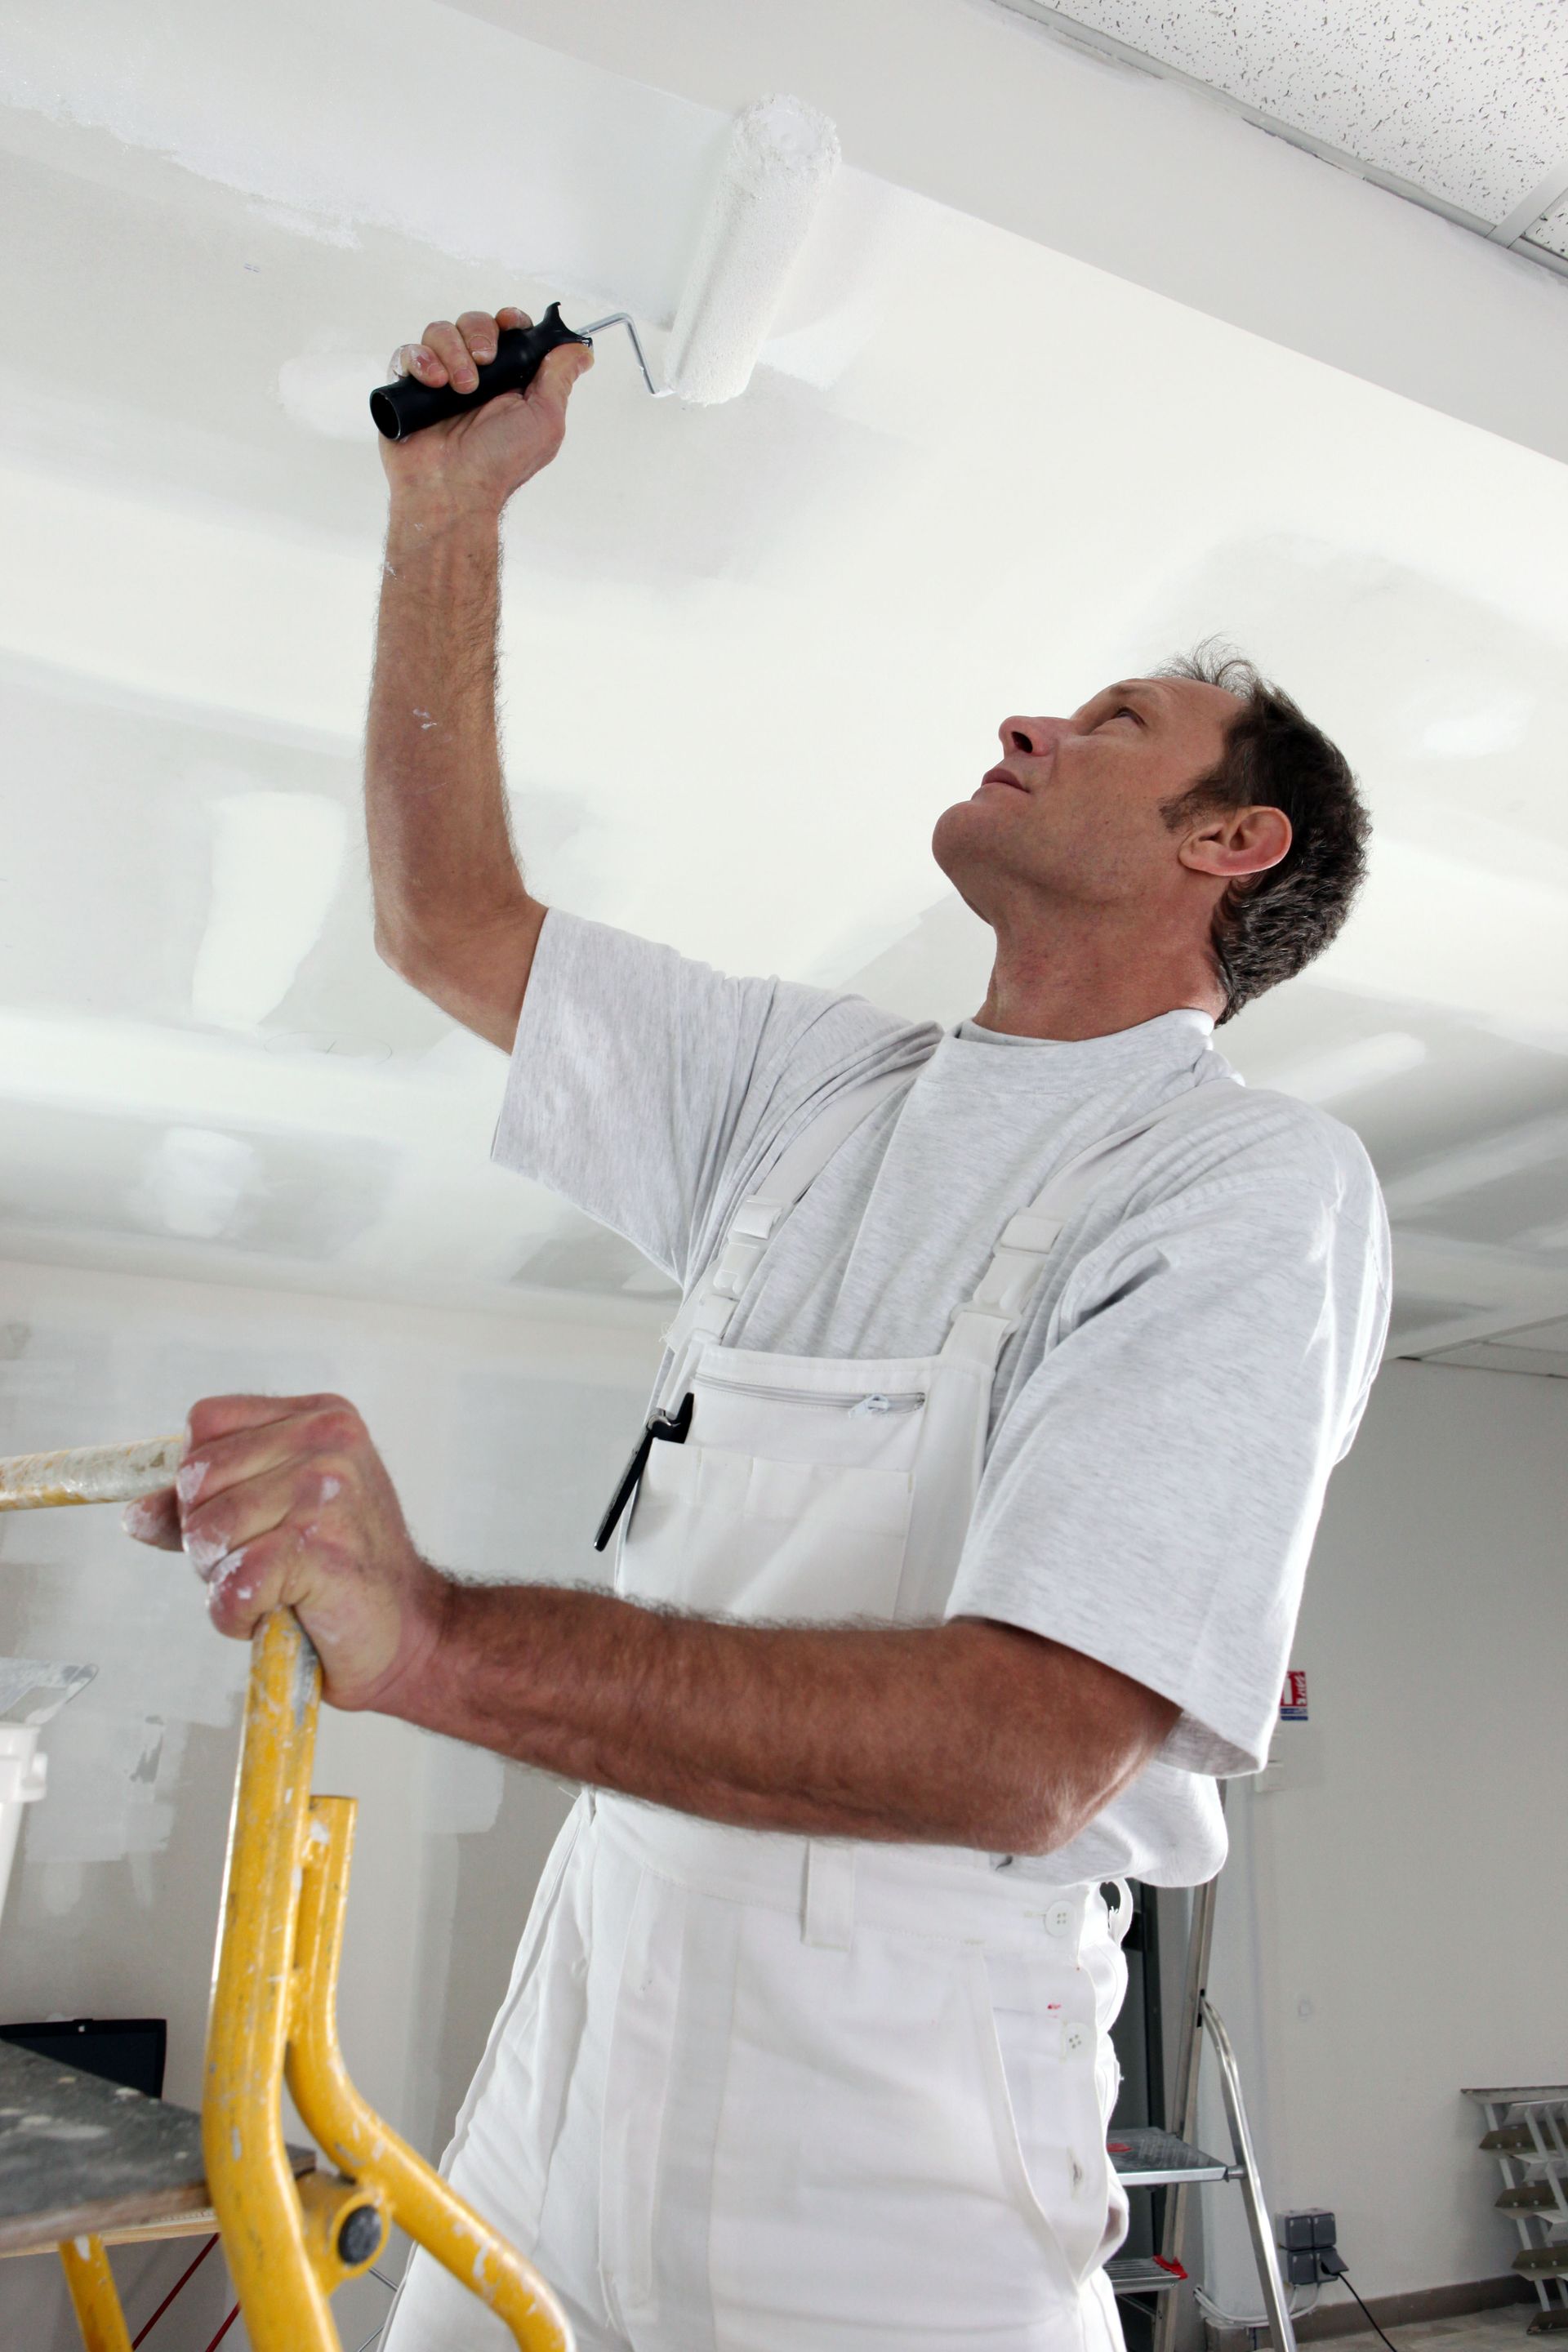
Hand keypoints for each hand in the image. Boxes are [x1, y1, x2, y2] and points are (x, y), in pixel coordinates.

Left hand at [122, 1394, 450, 1711]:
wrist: (409, 1632)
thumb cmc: (342, 1573)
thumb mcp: (276, 1515)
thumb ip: (208, 1503)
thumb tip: (136, 1512)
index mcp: (320, 1417)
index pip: (204, 1424)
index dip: (199, 1481)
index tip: (241, 1518)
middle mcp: (327, 1441)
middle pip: (196, 1479)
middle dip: (209, 1538)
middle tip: (266, 1562)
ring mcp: (327, 1493)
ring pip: (207, 1535)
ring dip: (225, 1580)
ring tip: (277, 1587)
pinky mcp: (320, 1550)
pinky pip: (230, 1586)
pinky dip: (237, 1616)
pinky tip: (280, 1612)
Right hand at [379, 306, 593, 514]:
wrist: (453, 490)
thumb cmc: (499, 465)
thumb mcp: (545, 420)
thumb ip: (560, 380)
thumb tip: (580, 352)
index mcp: (507, 382)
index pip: (507, 331)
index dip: (509, 321)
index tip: (510, 325)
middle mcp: (474, 378)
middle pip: (473, 323)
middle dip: (479, 335)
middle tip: (483, 365)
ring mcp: (440, 381)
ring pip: (440, 332)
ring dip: (451, 351)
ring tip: (458, 387)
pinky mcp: (408, 389)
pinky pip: (408, 352)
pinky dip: (420, 359)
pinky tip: (433, 382)